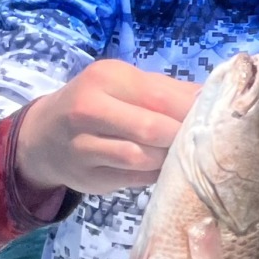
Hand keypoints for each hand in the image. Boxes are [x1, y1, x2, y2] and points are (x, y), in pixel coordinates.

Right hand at [15, 59, 200, 195]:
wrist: (43, 135)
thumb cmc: (98, 103)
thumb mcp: (127, 85)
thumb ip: (169, 91)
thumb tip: (214, 97)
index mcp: (107, 78)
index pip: (163, 98)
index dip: (193, 112)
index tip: (214, 120)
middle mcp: (89, 109)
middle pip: (154, 129)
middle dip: (182, 138)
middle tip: (198, 142)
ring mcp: (83, 146)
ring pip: (143, 158)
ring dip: (168, 160)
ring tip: (178, 155)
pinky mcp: (88, 177)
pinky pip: (134, 180)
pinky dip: (154, 176)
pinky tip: (160, 169)